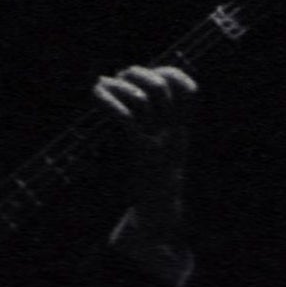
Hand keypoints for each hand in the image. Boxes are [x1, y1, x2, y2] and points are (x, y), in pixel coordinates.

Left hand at [94, 62, 196, 229]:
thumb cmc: (156, 183)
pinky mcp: (141, 153)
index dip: (172, 73)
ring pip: (142, 101)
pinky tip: (96, 95)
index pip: (188, 91)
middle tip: (121, 75)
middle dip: (139, 74)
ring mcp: (157, 142)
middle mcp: (172, 133)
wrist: (158, 216)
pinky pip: (127, 120)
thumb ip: (163, 130)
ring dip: (119, 86)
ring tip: (103, 83)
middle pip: (161, 89)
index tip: (154, 70)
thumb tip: (142, 101)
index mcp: (180, 131)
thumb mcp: (167, 153)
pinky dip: (110, 103)